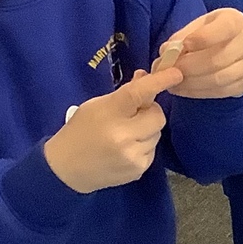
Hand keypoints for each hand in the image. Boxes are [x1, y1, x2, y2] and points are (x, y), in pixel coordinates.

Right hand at [44, 66, 182, 193]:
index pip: (139, 93)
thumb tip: (147, 77)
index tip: (175, 73)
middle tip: (135, 113)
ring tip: (126, 134)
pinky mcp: (138, 170)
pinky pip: (152, 150)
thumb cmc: (79, 131)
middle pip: (157, 116)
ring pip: (157, 133)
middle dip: (150, 111)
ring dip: (147, 129)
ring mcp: (132, 156)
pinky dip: (143, 146)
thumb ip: (124, 93)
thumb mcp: (96, 105)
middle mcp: (124, 136)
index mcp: (110, 114)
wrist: (66, 170)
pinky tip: (125, 149)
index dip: (159, 81)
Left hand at [156, 8, 242, 99]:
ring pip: (219, 79)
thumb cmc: (212, 33)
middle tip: (169, 71)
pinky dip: (199, 92)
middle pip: (217, 59)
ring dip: (192, 83)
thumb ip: (182, 37)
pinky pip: (221, 92)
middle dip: (189, 67)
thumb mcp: (198, 27)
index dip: (202, 38)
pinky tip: (184, 89)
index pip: (224, 28)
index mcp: (236, 20)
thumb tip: (166, 52)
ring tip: (173, 83)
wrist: (237, 48)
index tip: (183, 46)